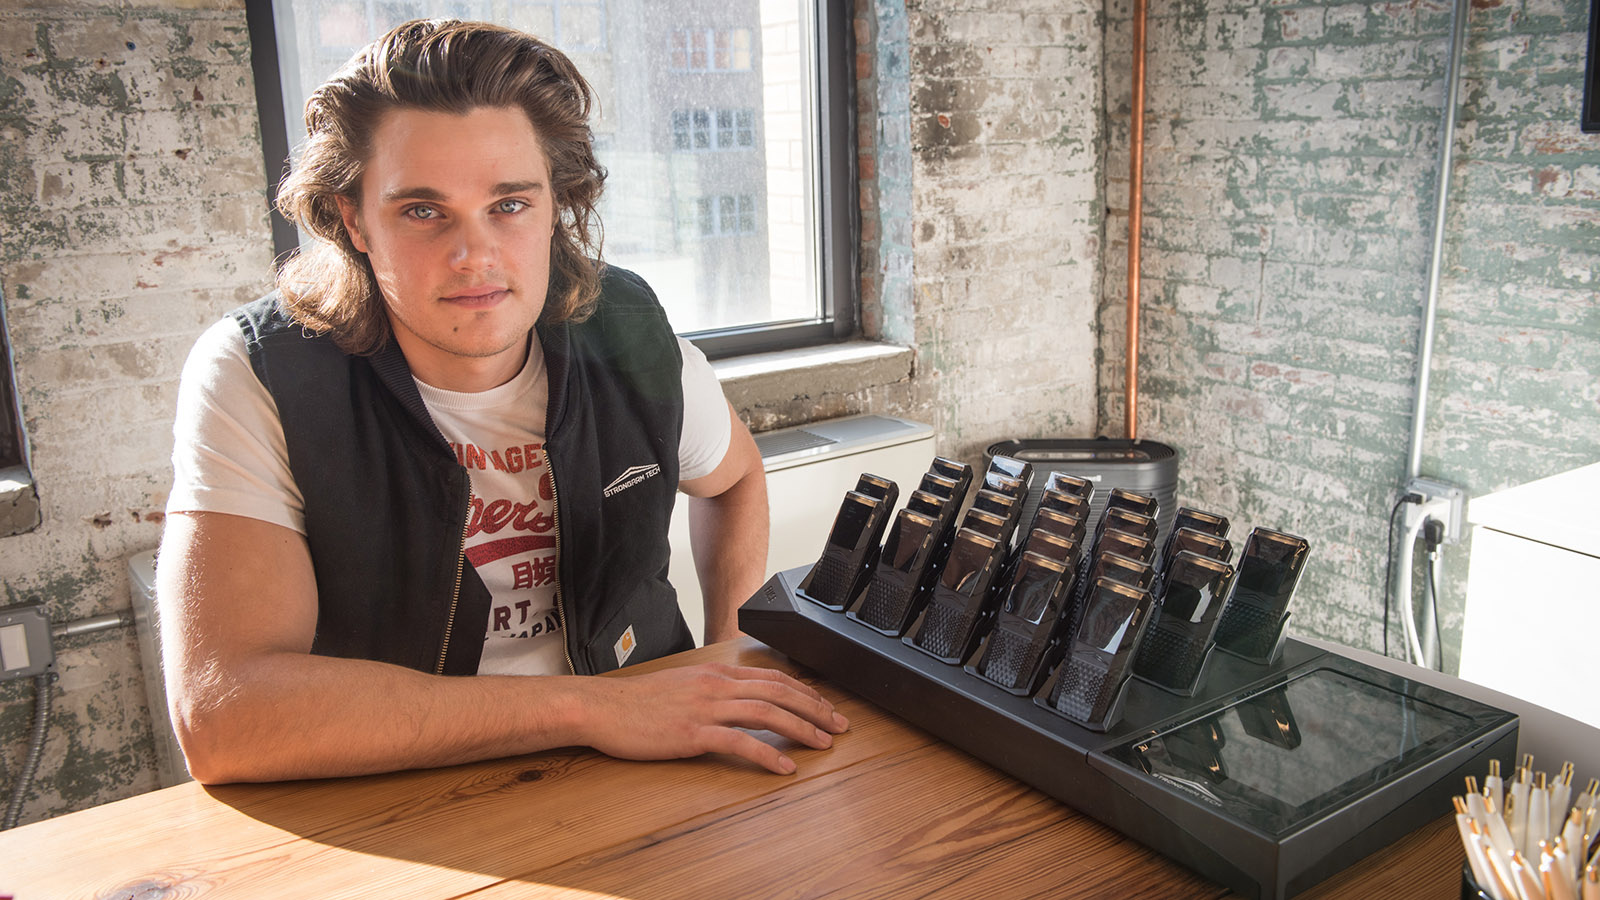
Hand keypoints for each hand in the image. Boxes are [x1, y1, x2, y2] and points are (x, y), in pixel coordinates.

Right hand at [576, 663, 849, 774]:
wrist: (602, 708)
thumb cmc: (636, 702)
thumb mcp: (682, 685)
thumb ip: (711, 689)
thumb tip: (737, 699)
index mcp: (715, 673)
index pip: (772, 678)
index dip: (804, 691)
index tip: (824, 705)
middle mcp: (716, 686)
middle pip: (779, 692)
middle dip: (815, 708)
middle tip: (839, 724)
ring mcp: (706, 708)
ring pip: (767, 713)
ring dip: (801, 728)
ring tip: (823, 743)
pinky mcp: (693, 733)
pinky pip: (740, 742)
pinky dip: (768, 754)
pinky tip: (784, 766)